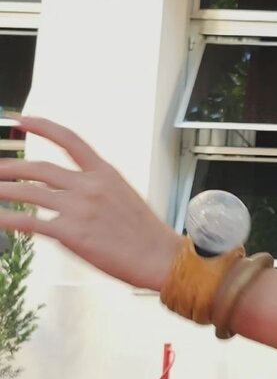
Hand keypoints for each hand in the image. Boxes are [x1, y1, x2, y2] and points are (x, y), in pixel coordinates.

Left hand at [0, 116, 181, 291]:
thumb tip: (69, 192)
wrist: (159, 257)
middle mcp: (90, 185)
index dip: (43, 127)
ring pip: (29, 192)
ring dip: (3, 191)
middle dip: (11, 167)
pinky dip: (8, 220)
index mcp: (105, 173)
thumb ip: (96, 189)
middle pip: (40, 168)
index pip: (69, 140)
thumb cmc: (145, 234)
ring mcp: (79, 208)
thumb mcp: (125, 197)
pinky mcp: (71, 232)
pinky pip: (30, 222)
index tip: (23, 120)